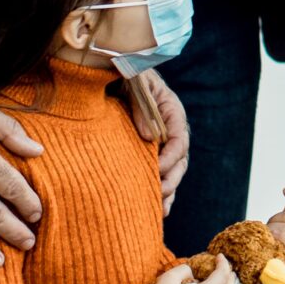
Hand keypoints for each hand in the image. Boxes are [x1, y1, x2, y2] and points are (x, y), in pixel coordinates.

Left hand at [129, 73, 190, 212]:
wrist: (105, 71)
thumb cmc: (121, 73)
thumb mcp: (133, 82)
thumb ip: (142, 105)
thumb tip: (149, 136)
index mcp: (170, 110)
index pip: (179, 138)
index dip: (171, 156)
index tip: (157, 170)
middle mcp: (169, 130)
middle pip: (179, 160)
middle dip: (171, 180)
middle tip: (159, 194)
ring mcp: (159, 143)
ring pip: (171, 172)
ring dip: (167, 192)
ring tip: (160, 211)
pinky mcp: (147, 153)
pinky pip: (159, 176)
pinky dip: (159, 194)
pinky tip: (156, 212)